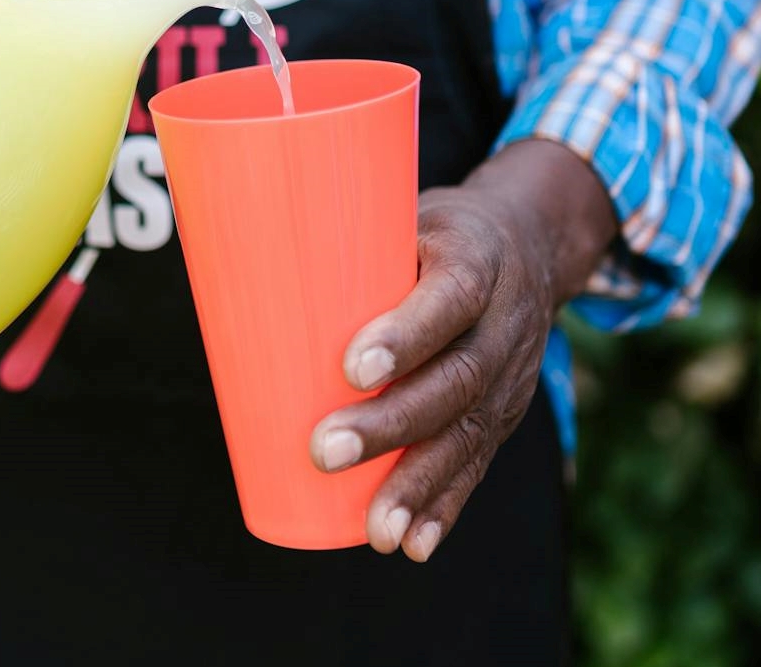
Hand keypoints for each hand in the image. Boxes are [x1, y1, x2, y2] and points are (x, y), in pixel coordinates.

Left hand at [308, 140, 616, 561]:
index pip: (451, 297)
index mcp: (478, 259)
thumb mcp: (404, 215)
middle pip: (456, 379)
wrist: (530, 243)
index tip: (351, 367)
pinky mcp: (503, 413)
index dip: (406, 334)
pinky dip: (444, 509)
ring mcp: (512, 374)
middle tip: (324, 451)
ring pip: (468, 433)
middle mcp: (505, 321)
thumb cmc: (435, 232)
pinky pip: (477, 465)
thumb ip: (339, 243)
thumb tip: (230, 264)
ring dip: (418, 486)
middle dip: (391, 425)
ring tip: (374, 530)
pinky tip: (412, 545)